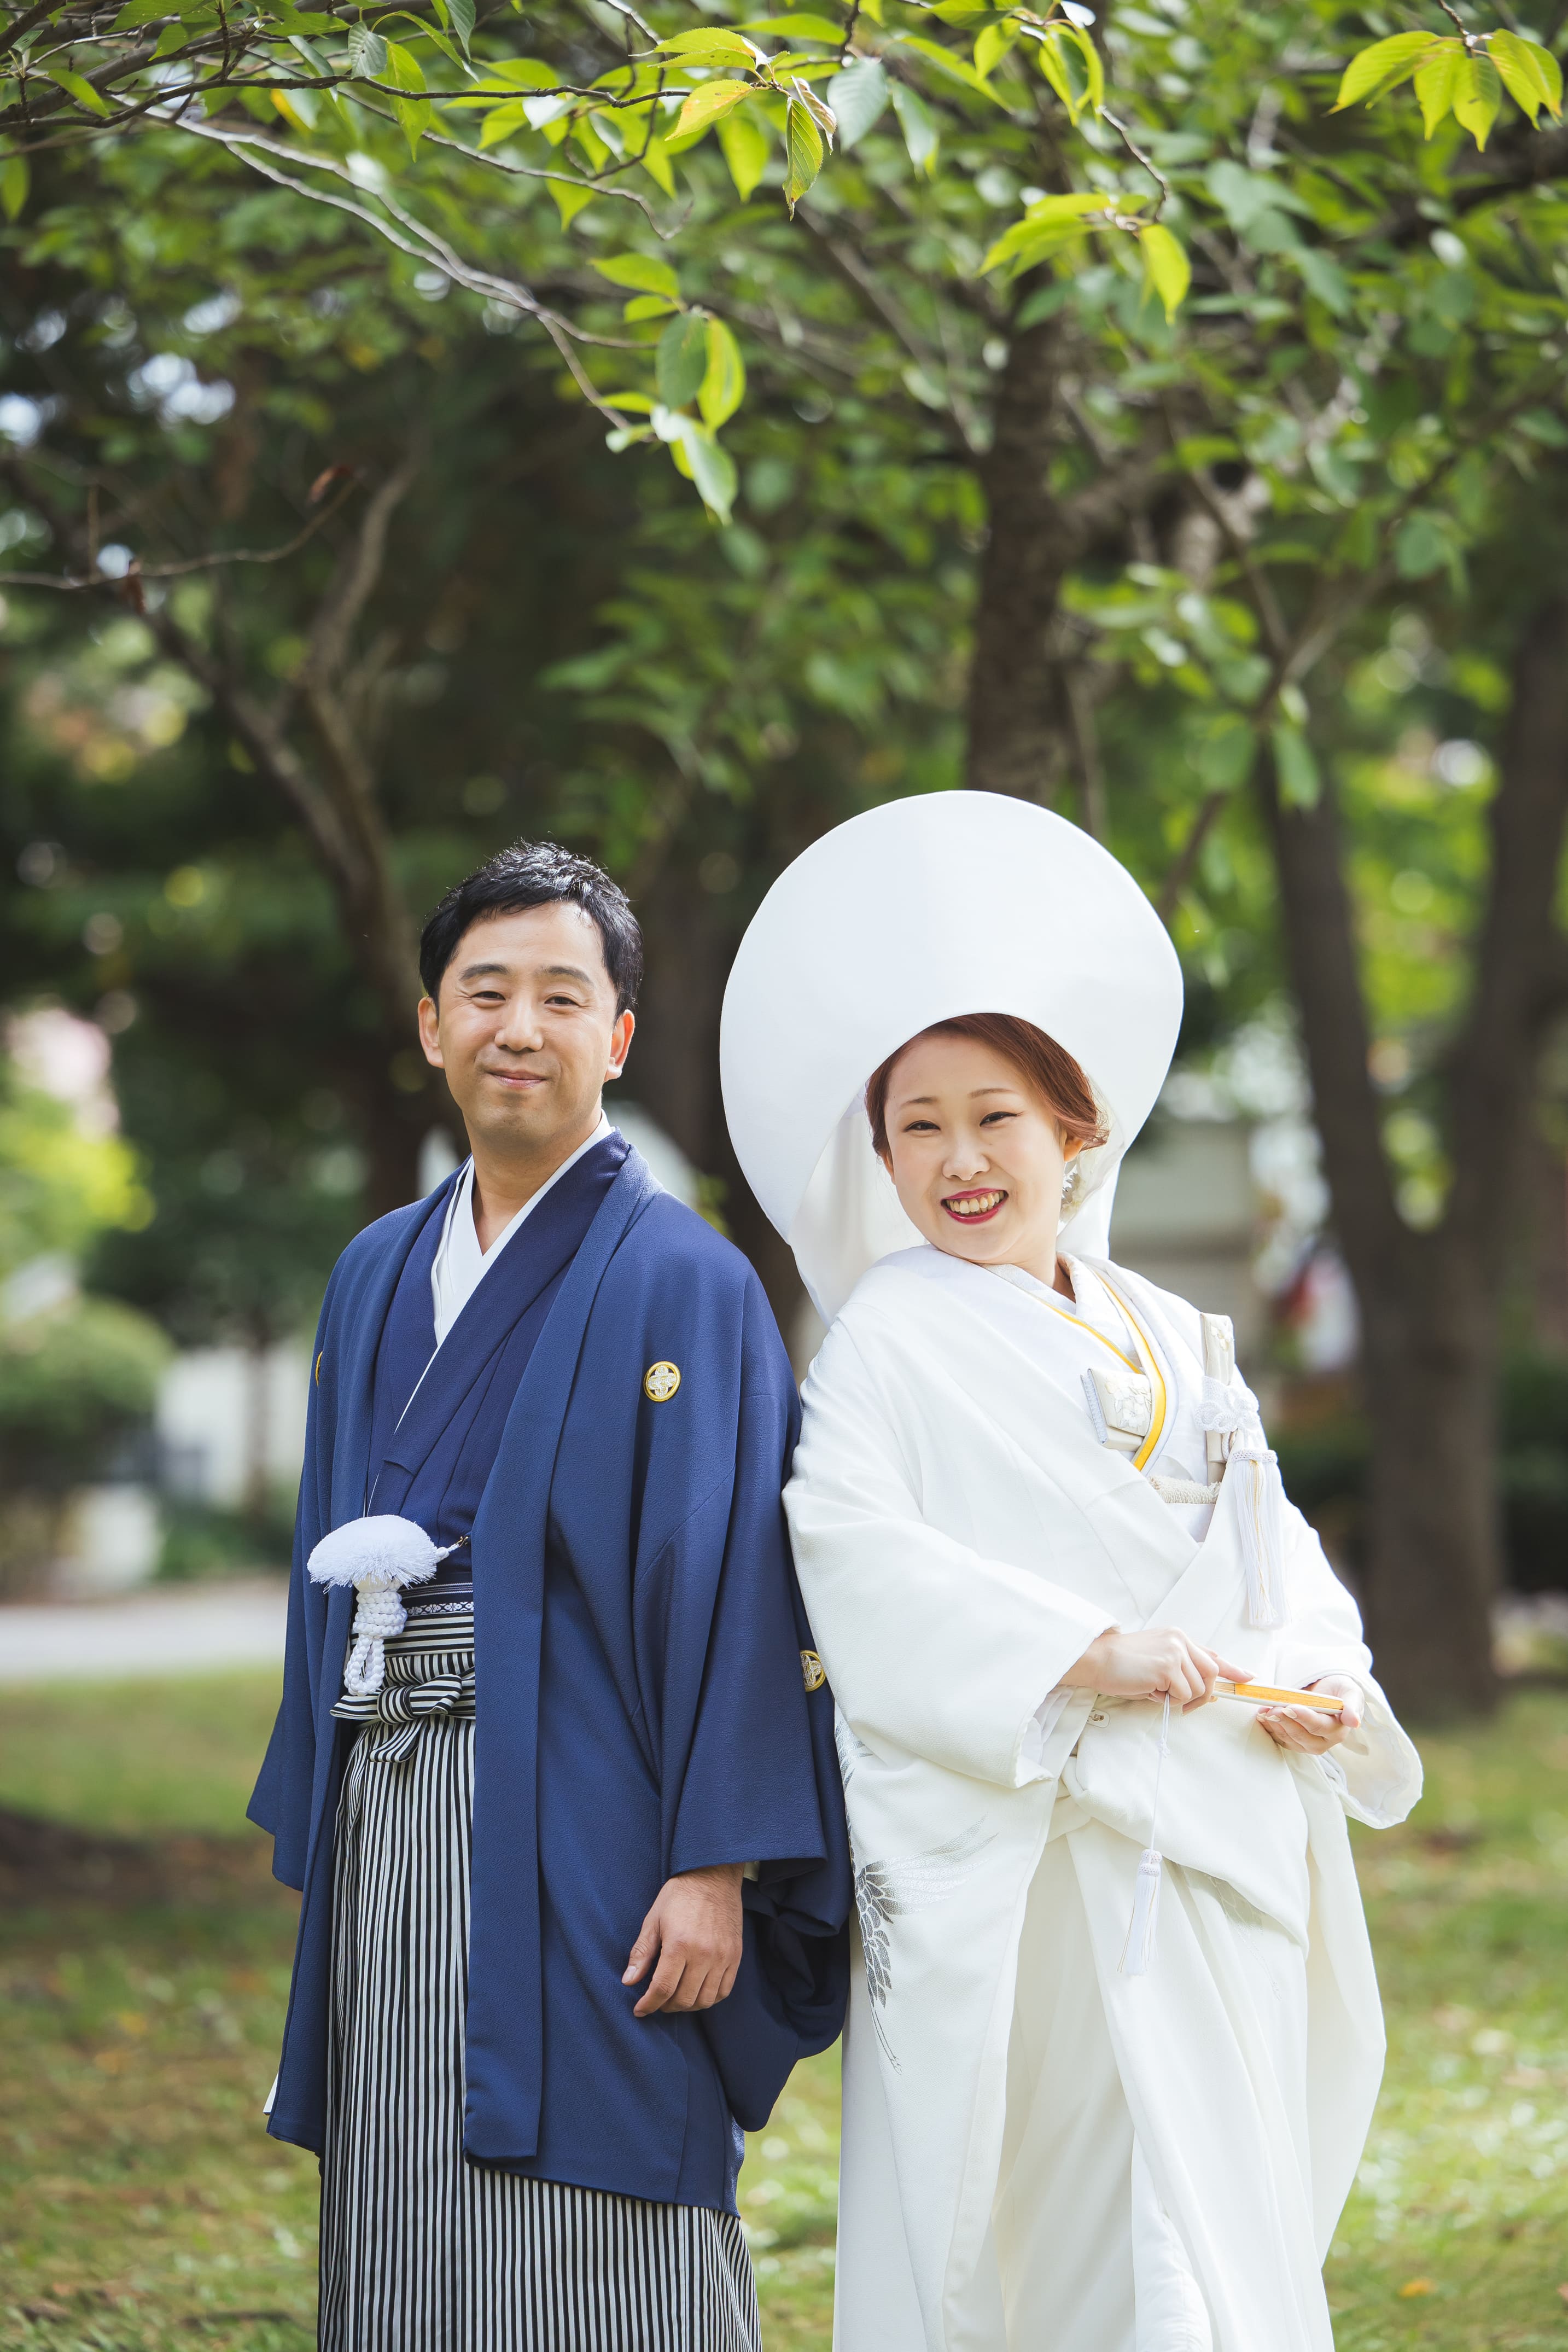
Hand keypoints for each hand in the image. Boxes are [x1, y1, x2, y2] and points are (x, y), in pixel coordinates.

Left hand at [623, 1863, 744, 2017]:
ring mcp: (723, 1957)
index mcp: (679, 1944)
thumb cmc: (679, 1895)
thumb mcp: (653, 1919)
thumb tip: (628, 1981)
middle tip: (657, 2001)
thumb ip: (641, 1952)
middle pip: (684, 1999)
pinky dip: (709, 1998)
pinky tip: (697, 1991)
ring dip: (687, 2006)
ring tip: (675, 1998)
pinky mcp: (735, 1956)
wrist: (713, 1875)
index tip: (640, 2009)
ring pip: (705, 2000)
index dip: (649, 2004)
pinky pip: (724, 1990)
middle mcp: (704, 1954)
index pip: (662, 1988)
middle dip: (665, 2006)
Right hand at [1062, 1626, 1249, 1712]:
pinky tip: (1148, 1689)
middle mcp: (1180, 1641)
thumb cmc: (1122, 1665)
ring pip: (1196, 1690)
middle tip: (1176, 1701)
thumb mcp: (1157, 1662)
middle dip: (1200, 1695)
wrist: (1097, 1659)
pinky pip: (1182, 1696)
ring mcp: (1176, 1652)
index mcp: (1178, 1637)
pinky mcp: (1168, 1667)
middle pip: (1211, 1675)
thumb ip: (1183, 1671)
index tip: (1249, 1677)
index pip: (1212, 1654)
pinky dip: (1166, 1700)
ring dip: (1177, 1698)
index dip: (1232, 1669)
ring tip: (1152, 1688)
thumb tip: (1212, 1692)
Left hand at [1257, 1673, 1362, 1753]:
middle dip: (1286, 1722)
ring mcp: (1309, 1745)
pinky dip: (1271, 1729)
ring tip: (1265, 1711)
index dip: (1304, 1718)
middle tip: (1273, 1709)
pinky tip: (1262, 1717)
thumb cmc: (1341, 1692)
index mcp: (1338, 1730)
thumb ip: (1352, 1705)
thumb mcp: (1351, 1692)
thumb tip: (1354, 1721)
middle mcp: (1325, 1742)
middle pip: (1302, 1736)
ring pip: (1290, 1740)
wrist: (1331, 1696)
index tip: (1291, 1707)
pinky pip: (1282, 1740)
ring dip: (1275, 1725)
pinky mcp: (1296, 1743)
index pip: (1320, 1727)